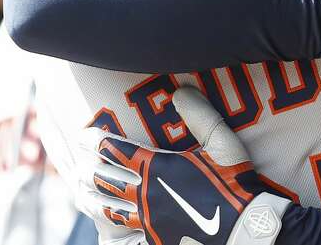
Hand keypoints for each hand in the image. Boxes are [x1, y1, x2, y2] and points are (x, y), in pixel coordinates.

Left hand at [75, 88, 290, 244]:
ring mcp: (147, 220)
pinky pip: (123, 234)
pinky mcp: (154, 240)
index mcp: (157, 167)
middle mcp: (145, 193)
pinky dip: (109, 226)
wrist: (244, 230)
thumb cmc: (235, 182)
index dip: (95, 141)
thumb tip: (180, 91)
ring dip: (90, 198)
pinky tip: (103, 225)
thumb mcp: (222, 143)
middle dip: (86, 169)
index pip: (115, 150)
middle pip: (103, 180)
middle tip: (76, 163)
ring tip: (80, 192)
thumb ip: (200, 114)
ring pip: (106, 209)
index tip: (82, 135)